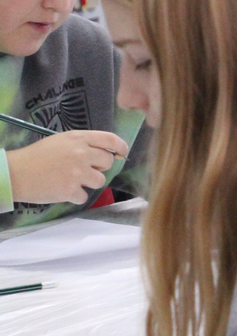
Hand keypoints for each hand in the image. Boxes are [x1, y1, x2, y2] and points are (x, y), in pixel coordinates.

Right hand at [7, 131, 128, 205]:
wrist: (15, 173)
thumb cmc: (37, 156)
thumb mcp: (62, 140)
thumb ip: (84, 144)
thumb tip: (107, 153)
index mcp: (79, 139)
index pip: (111, 140)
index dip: (121, 147)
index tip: (123, 153)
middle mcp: (81, 154)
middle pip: (108, 163)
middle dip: (100, 168)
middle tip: (85, 170)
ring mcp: (77, 173)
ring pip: (99, 181)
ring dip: (89, 183)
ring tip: (72, 180)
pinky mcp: (70, 190)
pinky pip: (84, 196)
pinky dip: (75, 196)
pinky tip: (62, 190)